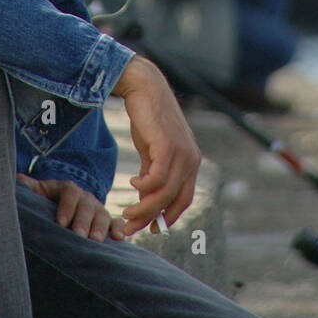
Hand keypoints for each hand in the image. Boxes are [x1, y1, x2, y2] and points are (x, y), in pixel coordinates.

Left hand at [16, 175, 124, 241]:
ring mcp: (97, 208)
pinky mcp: (107, 220)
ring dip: (100, 227)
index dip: (66, 207)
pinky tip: (118, 238)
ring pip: (102, 214)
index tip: (60, 223)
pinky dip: (118, 227)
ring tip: (96, 241)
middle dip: (83, 221)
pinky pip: (115, 221)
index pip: (70, 193)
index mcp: (67, 189)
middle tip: (79, 235)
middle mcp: (85, 197)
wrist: (64, 204)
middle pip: (87, 206)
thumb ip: (29, 188)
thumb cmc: (47, 201)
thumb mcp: (38, 192)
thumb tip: (15, 180)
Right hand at [110, 56, 200, 235]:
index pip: (184, 199)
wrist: (144, 88)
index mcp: (191, 162)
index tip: (150, 229)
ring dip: (143, 208)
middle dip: (150, 218)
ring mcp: (182, 152)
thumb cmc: (148, 120)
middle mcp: (191, 159)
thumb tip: (145, 203)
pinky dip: (143, 187)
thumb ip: (151, 176)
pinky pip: (158, 178)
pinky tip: (132, 182)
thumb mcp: (151, 153)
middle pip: (173, 200)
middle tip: (129, 228)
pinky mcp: (168, 145)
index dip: (167, 217)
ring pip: (165, 193)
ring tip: (125, 212)